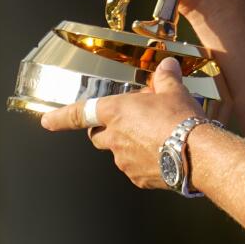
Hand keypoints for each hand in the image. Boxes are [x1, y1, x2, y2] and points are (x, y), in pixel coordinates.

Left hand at [40, 57, 204, 189]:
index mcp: (116, 112)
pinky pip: (135, 168)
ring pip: (119, 152)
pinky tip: (163, 154)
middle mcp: (114, 138)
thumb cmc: (181, 119)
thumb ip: (166, 77)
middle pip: (98, 135)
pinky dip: (144, 161)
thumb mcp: (174, 91)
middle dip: (108, 129)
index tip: (47, 121)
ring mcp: (124, 161)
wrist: (197, 154)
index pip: (80, 113)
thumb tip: (167, 66)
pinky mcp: (138, 177)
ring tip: (155, 137)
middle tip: (129, 121)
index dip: (61, 117)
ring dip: (130, 144)